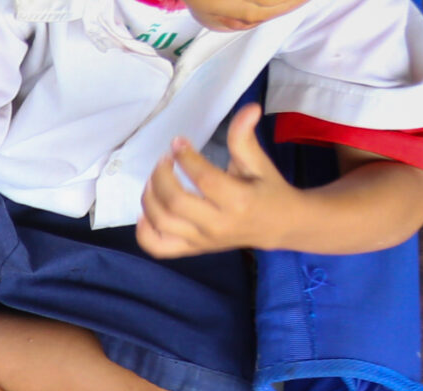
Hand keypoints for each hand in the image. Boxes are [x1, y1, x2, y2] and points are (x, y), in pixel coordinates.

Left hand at [137, 106, 297, 258]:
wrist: (278, 226)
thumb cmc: (267, 190)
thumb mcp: (260, 163)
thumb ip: (245, 139)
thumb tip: (249, 108)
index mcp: (239, 200)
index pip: (203, 179)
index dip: (186, 158)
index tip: (178, 142)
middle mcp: (218, 224)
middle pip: (175, 203)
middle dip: (161, 176)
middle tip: (163, 160)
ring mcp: (202, 240)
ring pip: (162, 224)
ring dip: (149, 198)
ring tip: (154, 179)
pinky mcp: (192, 250)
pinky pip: (158, 247)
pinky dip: (144, 230)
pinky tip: (147, 211)